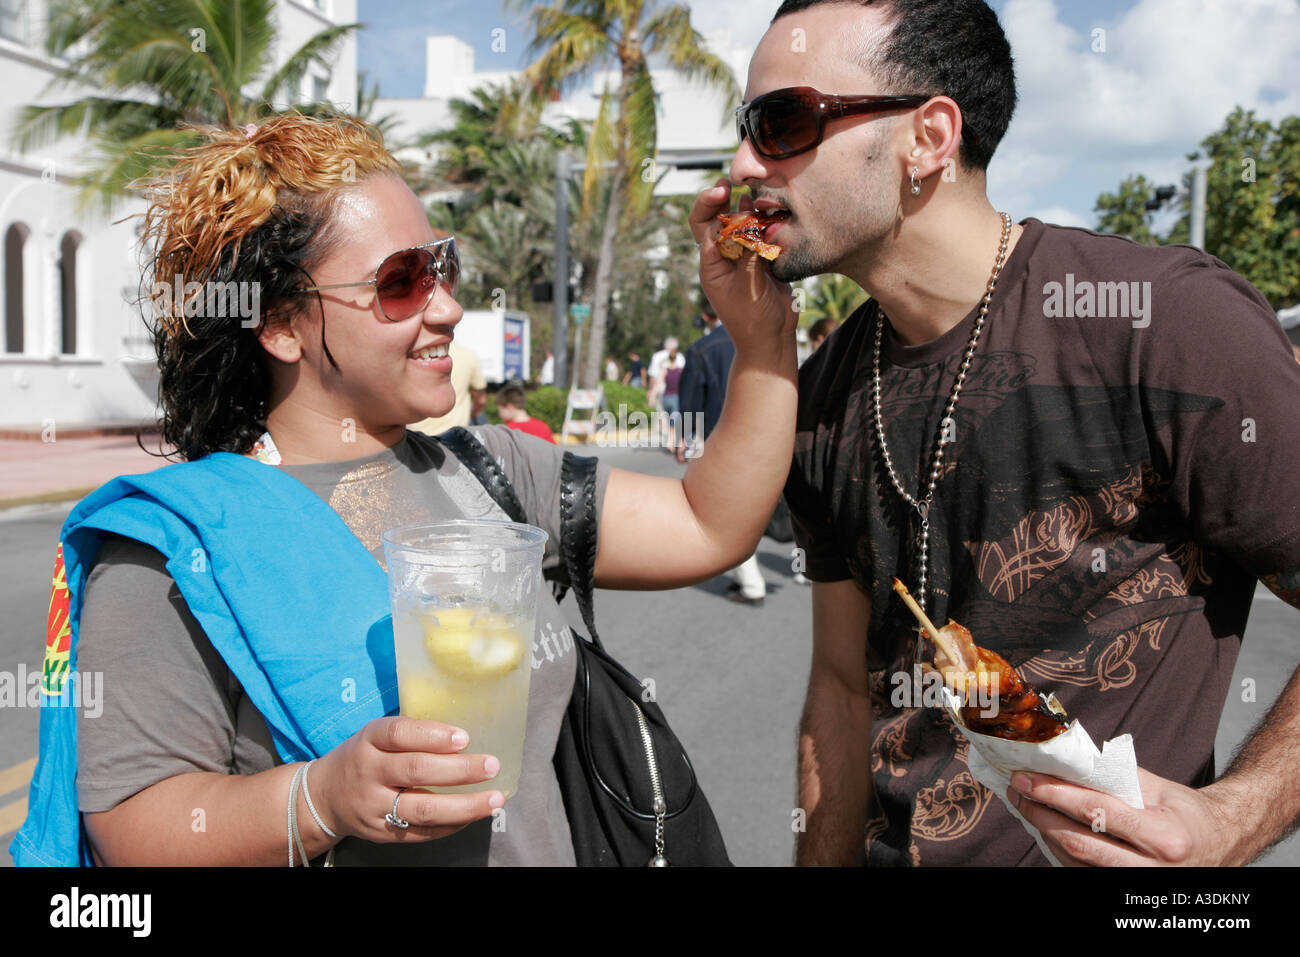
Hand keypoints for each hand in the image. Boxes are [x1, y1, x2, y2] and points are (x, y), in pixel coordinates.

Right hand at [311, 716, 504, 843]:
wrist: (323, 796)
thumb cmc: (364, 757)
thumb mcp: (376, 735)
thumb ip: (412, 734)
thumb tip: (464, 738)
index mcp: (369, 740)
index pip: (399, 733)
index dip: (433, 735)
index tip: (464, 738)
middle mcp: (369, 772)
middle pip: (416, 771)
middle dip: (460, 770)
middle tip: (492, 766)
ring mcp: (374, 806)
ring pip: (422, 808)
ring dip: (464, 806)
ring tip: (494, 800)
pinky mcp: (382, 833)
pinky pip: (421, 832)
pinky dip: (451, 825)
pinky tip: (473, 815)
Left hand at [690, 179, 795, 352]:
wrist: (772, 340)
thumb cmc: (753, 320)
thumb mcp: (748, 287)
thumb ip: (748, 255)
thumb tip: (748, 223)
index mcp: (711, 263)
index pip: (704, 226)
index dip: (710, 204)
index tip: (724, 191)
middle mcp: (724, 256)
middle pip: (716, 219)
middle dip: (721, 199)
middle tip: (730, 182)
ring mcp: (743, 256)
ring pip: (741, 223)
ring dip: (746, 206)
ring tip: (755, 191)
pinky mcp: (762, 259)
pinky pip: (761, 233)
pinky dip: (765, 220)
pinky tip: (771, 208)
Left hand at [1006, 766, 1241, 865]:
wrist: (1223, 845)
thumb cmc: (1189, 814)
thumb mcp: (1160, 789)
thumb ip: (1115, 777)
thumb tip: (1066, 763)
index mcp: (1164, 835)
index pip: (1097, 812)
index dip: (1055, 794)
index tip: (1027, 778)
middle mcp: (1153, 868)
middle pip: (1079, 843)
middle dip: (1040, 814)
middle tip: (1018, 791)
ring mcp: (1139, 886)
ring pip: (1076, 862)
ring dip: (1044, 833)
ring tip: (1028, 805)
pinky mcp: (1127, 894)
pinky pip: (1083, 873)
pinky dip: (1060, 851)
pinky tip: (1048, 828)